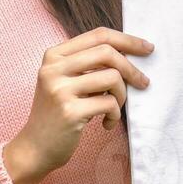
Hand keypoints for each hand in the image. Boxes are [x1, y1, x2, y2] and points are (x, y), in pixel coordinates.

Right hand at [4, 27, 153, 183]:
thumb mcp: (66, 81)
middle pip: (107, 52)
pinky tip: (106, 123)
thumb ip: (88, 64)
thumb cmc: (59, 112)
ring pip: (112, 77)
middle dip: (132, 68)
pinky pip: (109, 103)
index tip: (147, 48)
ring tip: (115, 108)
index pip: (98, 35)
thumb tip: (130, 52)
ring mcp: (59, 90)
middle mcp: (53, 68)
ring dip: (122, 95)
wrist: (35, 148)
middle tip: (143, 82)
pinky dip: (115, 114)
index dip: (127, 40)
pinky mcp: (69, 112)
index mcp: (54, 55)